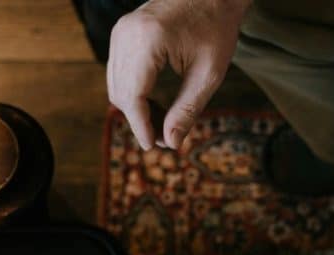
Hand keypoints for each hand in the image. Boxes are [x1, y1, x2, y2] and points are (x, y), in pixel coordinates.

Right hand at [107, 0, 249, 150]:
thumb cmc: (216, 27)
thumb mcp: (209, 73)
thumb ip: (187, 110)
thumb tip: (171, 143)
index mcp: (148, 40)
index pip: (133, 95)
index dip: (141, 126)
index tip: (153, 147)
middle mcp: (126, 34)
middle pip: (120, 93)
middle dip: (139, 120)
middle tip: (166, 138)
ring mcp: (121, 32)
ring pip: (116, 85)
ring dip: (136, 109)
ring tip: (165, 122)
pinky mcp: (122, 33)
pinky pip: (119, 73)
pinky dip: (134, 93)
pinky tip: (156, 103)